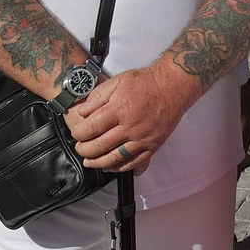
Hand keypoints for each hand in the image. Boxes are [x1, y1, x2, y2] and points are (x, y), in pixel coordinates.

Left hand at [65, 64, 195, 173]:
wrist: (173, 86)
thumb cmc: (146, 82)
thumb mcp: (118, 81)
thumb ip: (98, 97)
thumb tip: (82, 113)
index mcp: (120, 109)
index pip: (92, 128)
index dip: (79, 134)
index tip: (76, 134)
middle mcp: (131, 126)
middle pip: (101, 146)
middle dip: (85, 150)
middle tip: (80, 149)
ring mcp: (143, 138)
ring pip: (116, 158)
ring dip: (99, 163)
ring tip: (90, 162)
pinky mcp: (153, 145)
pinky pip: (135, 162)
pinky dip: (121, 168)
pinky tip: (112, 167)